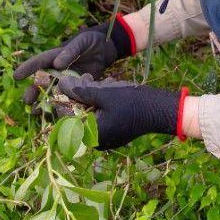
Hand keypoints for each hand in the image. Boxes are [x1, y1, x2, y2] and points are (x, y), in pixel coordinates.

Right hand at [12, 16, 134, 105]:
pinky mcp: (77, 88)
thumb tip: (56, 64)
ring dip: (43, 102)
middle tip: (26, 101)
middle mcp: (58, 69)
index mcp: (56, 55)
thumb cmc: (93, 40)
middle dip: (33, 91)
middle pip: (42, 81)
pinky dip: (61, 106)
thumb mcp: (83, 41)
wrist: (109, 48)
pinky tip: (56, 116)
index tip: (16, 76)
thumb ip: (71, 51)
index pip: (40, 62)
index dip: (28, 68)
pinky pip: (67, 98)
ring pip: (52, 92)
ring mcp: (67, 80)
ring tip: (36, 113)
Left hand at [58, 74, 181, 149]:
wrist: (158, 110)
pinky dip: (101, 103)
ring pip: (89, 114)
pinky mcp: (113, 132)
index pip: (67, 118)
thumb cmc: (131, 102)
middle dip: (81, 95)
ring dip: (92, 97)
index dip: (65, 99)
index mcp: (91, 135)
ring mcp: (106, 138)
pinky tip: (108, 88)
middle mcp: (96, 141)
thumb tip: (60, 84)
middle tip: (87, 77)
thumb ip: (81, 90)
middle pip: (78, 116)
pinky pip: (100, 117)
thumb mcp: (104, 94)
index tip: (68, 82)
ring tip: (101, 80)